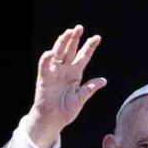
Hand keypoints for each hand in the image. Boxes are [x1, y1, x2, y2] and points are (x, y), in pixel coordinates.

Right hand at [22, 25, 105, 147]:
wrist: (52, 120)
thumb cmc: (66, 110)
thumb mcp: (81, 98)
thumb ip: (90, 88)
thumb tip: (104, 80)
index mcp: (75, 74)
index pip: (83, 56)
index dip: (89, 47)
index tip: (97, 37)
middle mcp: (65, 70)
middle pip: (70, 51)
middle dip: (74, 39)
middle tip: (79, 27)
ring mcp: (54, 73)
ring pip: (58, 54)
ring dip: (62, 43)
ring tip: (68, 33)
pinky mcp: (44, 78)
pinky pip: (44, 65)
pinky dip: (47, 58)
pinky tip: (52, 52)